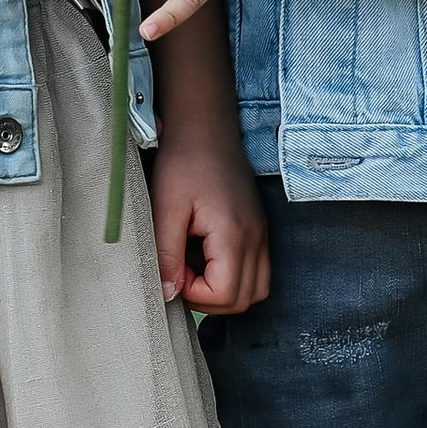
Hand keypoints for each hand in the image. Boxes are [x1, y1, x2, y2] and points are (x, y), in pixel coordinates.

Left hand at [148, 130, 269, 313]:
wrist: (205, 128)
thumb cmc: (183, 162)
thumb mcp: (166, 209)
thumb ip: (167, 255)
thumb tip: (168, 293)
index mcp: (234, 234)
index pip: (227, 294)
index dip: (195, 295)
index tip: (173, 272)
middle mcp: (256, 237)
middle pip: (246, 298)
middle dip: (210, 299)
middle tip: (181, 274)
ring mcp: (261, 233)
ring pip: (256, 288)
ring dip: (225, 290)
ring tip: (194, 268)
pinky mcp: (257, 228)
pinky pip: (256, 269)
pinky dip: (234, 275)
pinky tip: (206, 256)